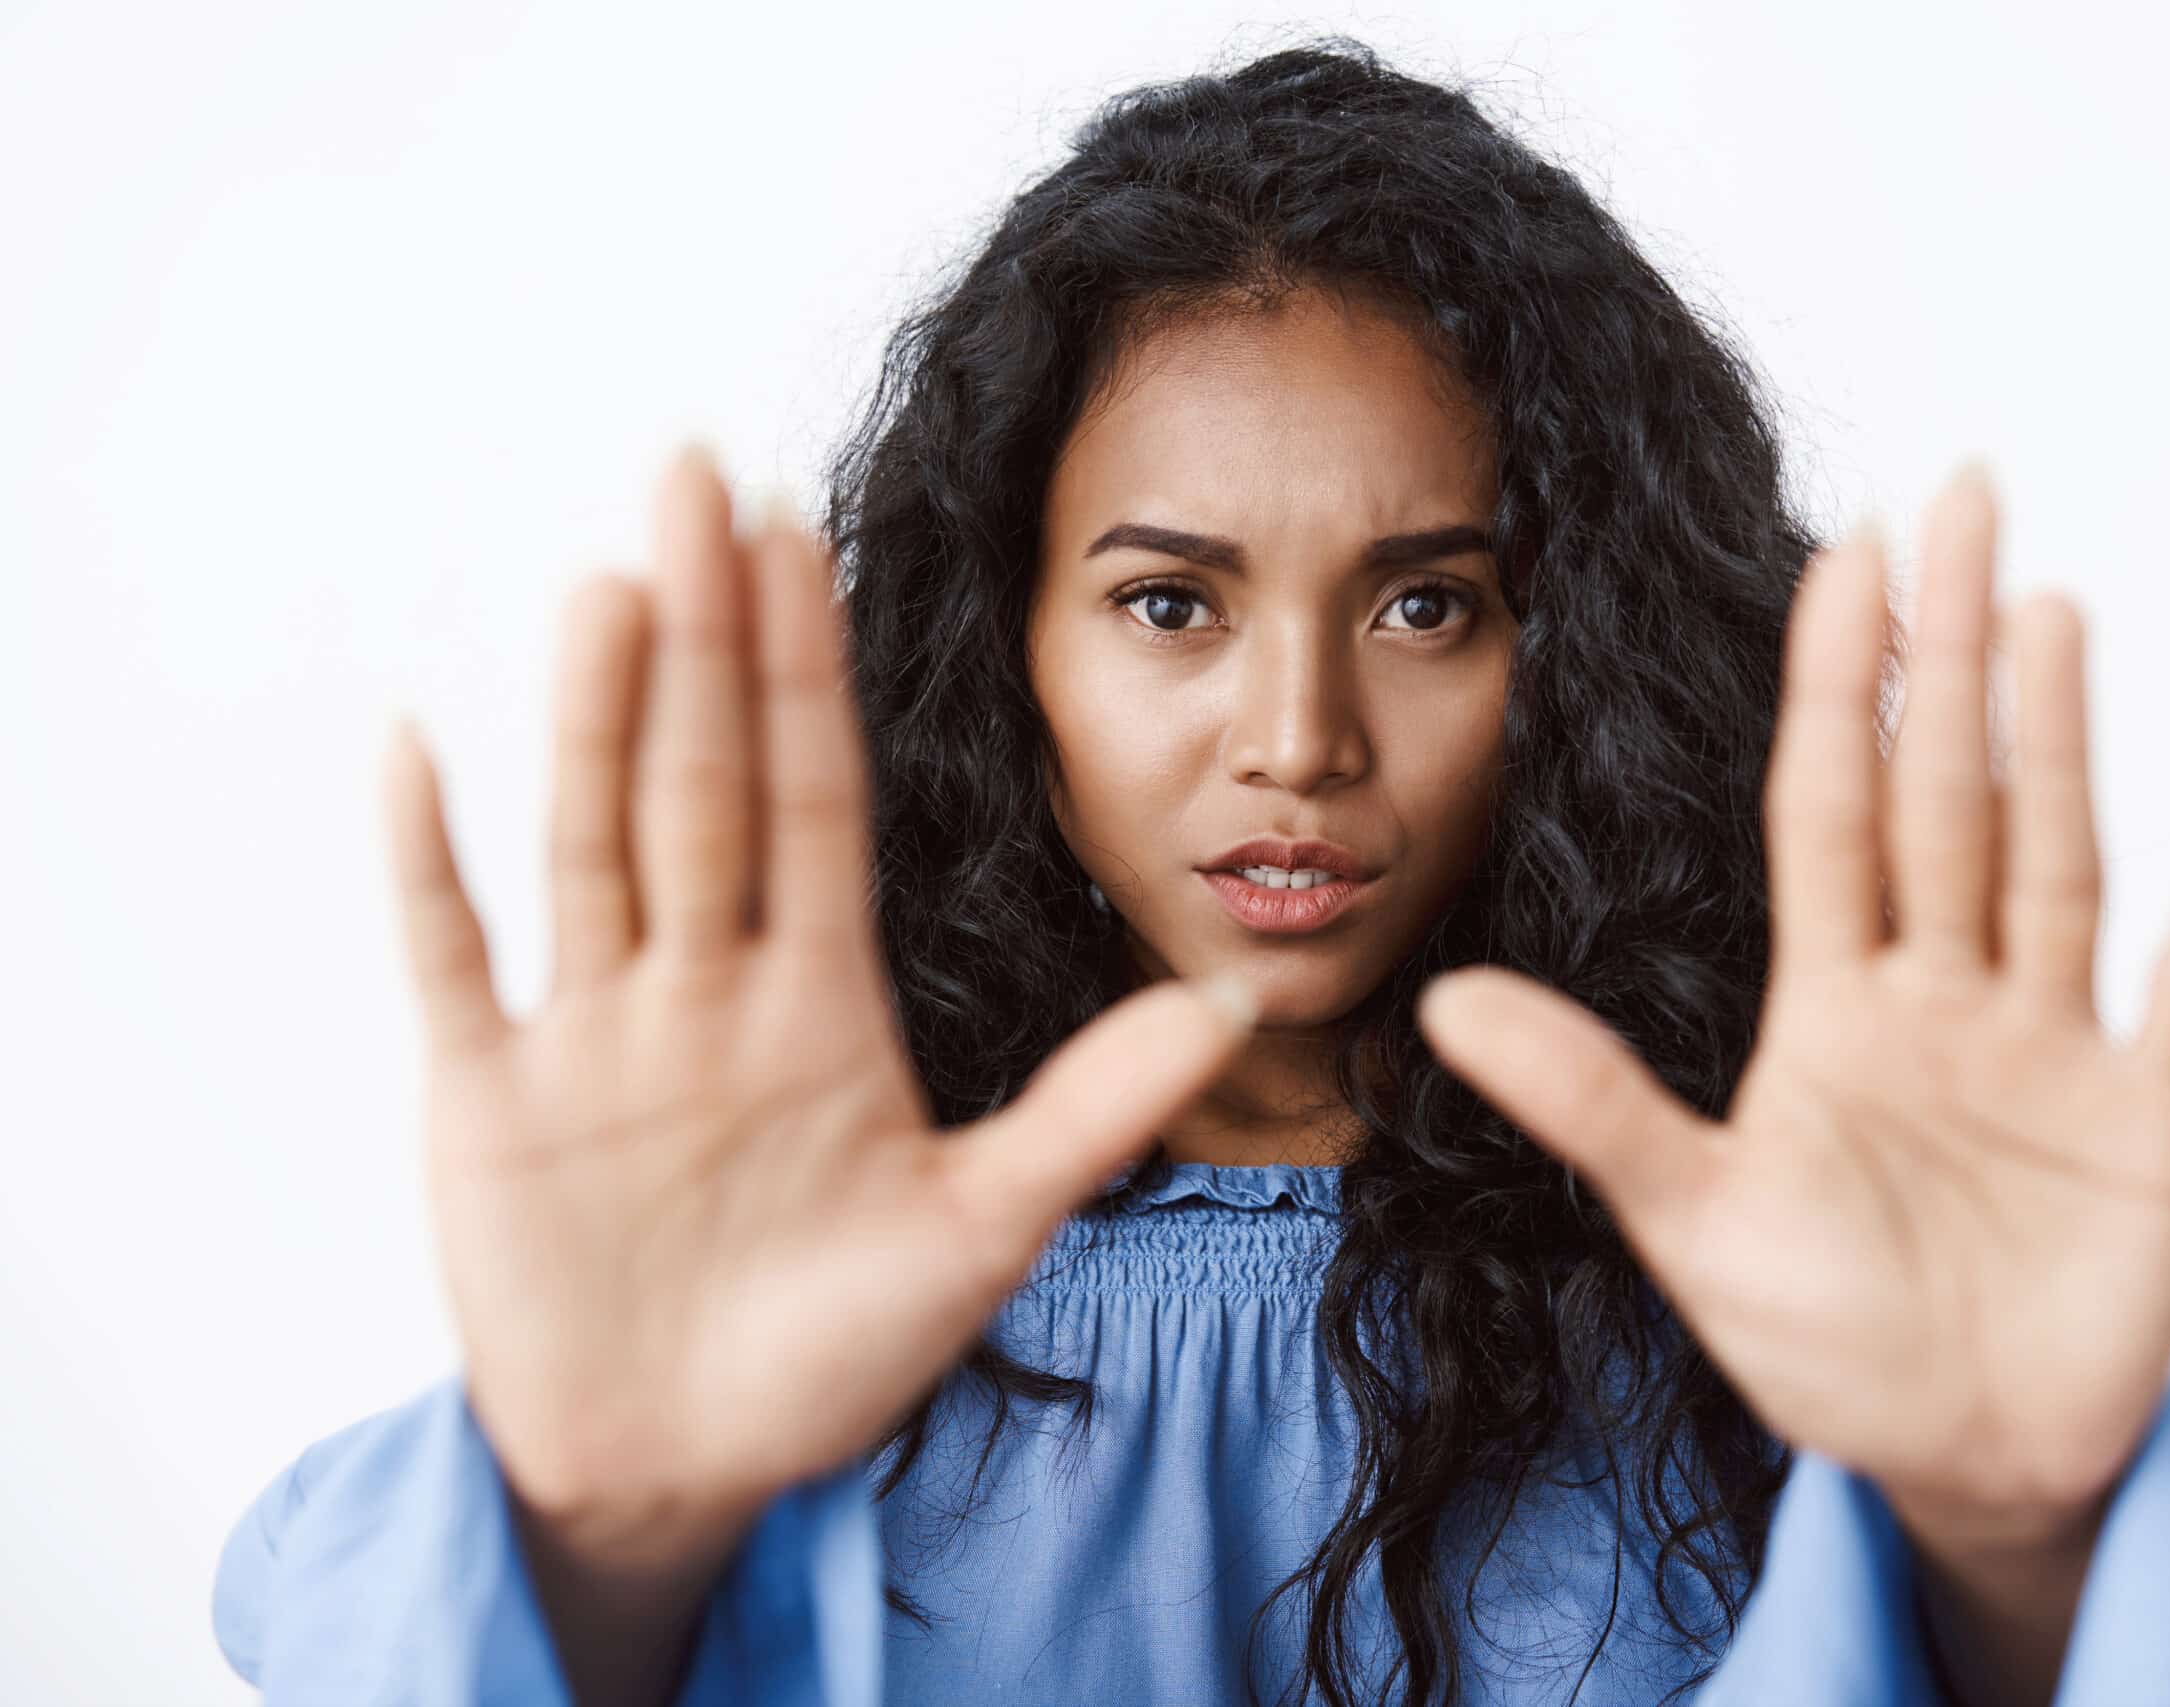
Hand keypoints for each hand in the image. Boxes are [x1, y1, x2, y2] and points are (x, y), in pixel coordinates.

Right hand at [384, 445, 1256, 1557]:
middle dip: (704, 633)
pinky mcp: (488, 1104)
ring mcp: (591, 1036)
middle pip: (700, 777)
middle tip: (700, 471)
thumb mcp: (981, 1233)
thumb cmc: (832, 1356)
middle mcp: (702, 988)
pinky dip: (425, 863)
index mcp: (818, 1002)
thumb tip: (1233, 998)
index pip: (814, 797)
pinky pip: (452, 959)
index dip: (808, 670)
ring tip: (611, 573)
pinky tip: (413, 744)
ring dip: (594, 712)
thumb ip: (1091, 1110)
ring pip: (592, 838)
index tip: (808, 537)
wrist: (685, 1474)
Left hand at [1415, 462, 2169, 1544]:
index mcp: (1832, 1008)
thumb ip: (1589, 1103)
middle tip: (1956, 496)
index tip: (1841, 559)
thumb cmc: (1825, 1348)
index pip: (1831, 810)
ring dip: (2057, 734)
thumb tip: (1441, 998)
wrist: (1957, 1465)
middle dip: (1946, 654)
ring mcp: (2052, 1046)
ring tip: (2044, 602)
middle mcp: (1943, 998)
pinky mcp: (2151, 1114)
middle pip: (1947, 794)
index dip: (1834, 686)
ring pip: (2055, 855)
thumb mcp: (1693, 1222)